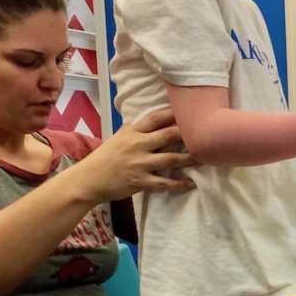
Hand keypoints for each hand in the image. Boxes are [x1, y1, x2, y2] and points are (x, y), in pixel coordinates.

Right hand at [74, 108, 197, 201]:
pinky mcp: (140, 181)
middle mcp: (137, 145)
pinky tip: (192, 183)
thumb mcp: (119, 138)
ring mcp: (139, 164)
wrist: (89, 180)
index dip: (174, 114)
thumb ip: (137, 131)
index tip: (191, 111)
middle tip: (206, 134)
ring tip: (206, 158)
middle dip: (188, 134)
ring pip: (171, 159)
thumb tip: (157, 122)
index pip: (156, 118)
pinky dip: (179, 184)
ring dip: (190, 159)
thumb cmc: (105, 158)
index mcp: (132, 131)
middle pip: (168, 135)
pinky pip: (164, 183)